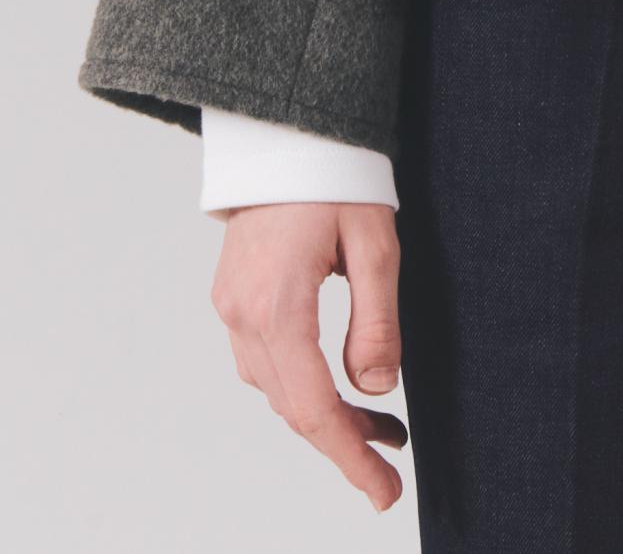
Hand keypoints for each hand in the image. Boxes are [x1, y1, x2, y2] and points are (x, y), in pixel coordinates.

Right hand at [210, 201, 406, 509]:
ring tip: (378, 426)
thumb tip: (377, 388)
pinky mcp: (232, 297)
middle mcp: (243, 315)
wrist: (284, 130)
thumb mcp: (375, 242)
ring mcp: (231, 307)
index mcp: (279, 304)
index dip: (349, 457)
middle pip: (292, 407)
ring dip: (324, 414)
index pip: (312, 408)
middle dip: (344, 442)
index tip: (384, 492)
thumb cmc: (334, 175)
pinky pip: (264, 362)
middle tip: (391, 463)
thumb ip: (377, 319)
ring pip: (276, 390)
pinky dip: (300, 384)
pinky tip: (335, 384)